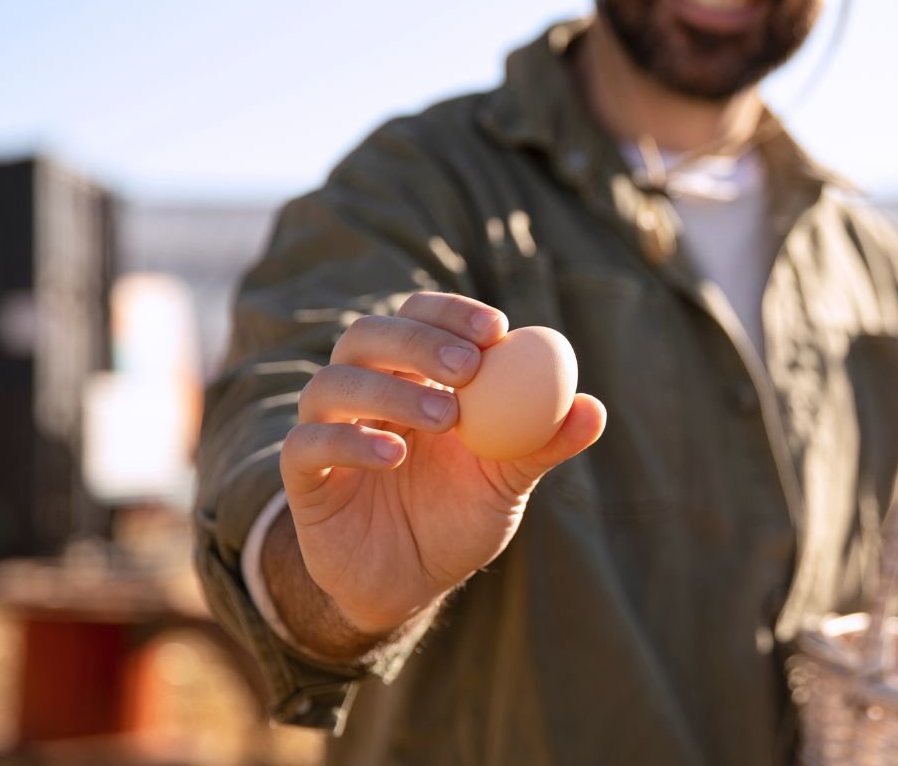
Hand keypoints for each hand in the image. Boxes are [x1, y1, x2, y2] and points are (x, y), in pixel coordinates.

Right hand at [278, 291, 604, 635]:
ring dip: (389, 391)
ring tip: (446, 416)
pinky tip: (395, 456)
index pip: (420, 318)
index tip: (497, 330)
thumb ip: (545, 443)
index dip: (452, 314)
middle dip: (418, 341)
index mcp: (413, 376)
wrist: (408, 583)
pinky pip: (306, 445)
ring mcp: (328, 430)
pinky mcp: (304, 478)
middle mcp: (364, 392)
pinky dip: (349, 442)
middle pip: (368, 336)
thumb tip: (593, 408)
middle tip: (468, 365)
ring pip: (331, 384)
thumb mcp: (508, 481)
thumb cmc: (459, 516)